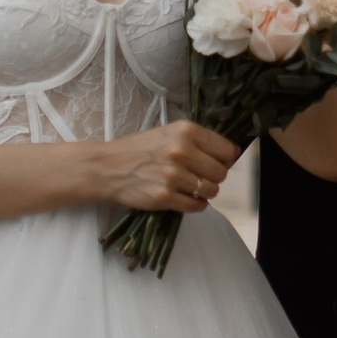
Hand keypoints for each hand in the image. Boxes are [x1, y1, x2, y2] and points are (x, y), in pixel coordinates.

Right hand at [97, 123, 241, 214]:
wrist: (107, 167)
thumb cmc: (139, 149)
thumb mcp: (168, 133)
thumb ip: (196, 141)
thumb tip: (229, 155)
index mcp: (185, 131)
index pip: (226, 150)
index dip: (225, 159)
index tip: (218, 163)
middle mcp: (181, 151)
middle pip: (221, 173)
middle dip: (213, 177)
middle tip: (200, 177)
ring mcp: (173, 175)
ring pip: (211, 191)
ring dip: (204, 193)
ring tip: (190, 187)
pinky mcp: (164, 196)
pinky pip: (196, 206)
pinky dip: (195, 205)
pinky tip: (184, 197)